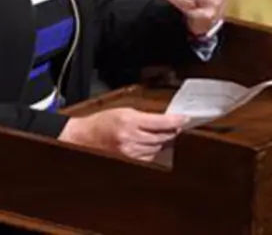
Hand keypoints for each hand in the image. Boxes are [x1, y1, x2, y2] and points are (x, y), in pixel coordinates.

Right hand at [59, 108, 188, 160]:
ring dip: (165, 141)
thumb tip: (164, 119)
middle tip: (178, 125)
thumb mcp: (124, 110)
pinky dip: (155, 150)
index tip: (184, 119)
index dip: (175, 121)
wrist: (86, 136)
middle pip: (161, 137)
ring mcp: (130, 151)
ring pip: (157, 148)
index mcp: (130, 121)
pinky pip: (149, 157)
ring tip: (166, 133)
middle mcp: (131, 137)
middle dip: (172, 131)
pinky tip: (155, 144)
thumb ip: (145, 115)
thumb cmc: (103, 121)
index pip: (160, 123)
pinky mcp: (129, 159)